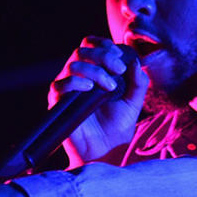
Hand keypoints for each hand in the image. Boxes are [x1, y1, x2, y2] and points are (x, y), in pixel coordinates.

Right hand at [50, 36, 148, 165]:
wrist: (106, 152)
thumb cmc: (117, 127)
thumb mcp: (133, 102)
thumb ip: (138, 82)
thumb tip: (136, 62)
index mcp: (93, 71)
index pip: (90, 45)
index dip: (104, 45)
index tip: (119, 56)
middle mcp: (78, 77)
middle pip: (82, 51)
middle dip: (102, 56)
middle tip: (118, 69)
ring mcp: (67, 90)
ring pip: (73, 65)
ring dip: (94, 71)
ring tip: (109, 86)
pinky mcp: (58, 104)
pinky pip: (60, 85)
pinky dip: (75, 82)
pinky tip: (90, 88)